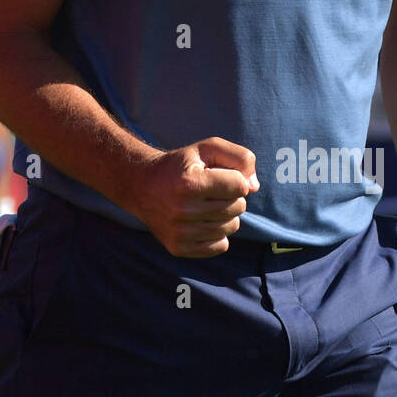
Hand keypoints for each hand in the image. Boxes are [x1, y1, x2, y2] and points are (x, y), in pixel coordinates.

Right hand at [126, 138, 256, 258]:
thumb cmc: (181, 166)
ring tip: (206, 205)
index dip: (235, 178)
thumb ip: (239, 158)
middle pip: (238, 207)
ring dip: (226, 214)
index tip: (218, 175)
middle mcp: (182, 209)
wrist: (142, 186)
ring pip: (232, 226)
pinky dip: (218, 234)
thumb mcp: (207, 149)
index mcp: (189, 182)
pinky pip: (221, 245)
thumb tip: (254, 187)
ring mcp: (180, 232)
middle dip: (231, 196)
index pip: (240, 185)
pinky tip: (202, 221)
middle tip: (211, 190)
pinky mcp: (179, 248)